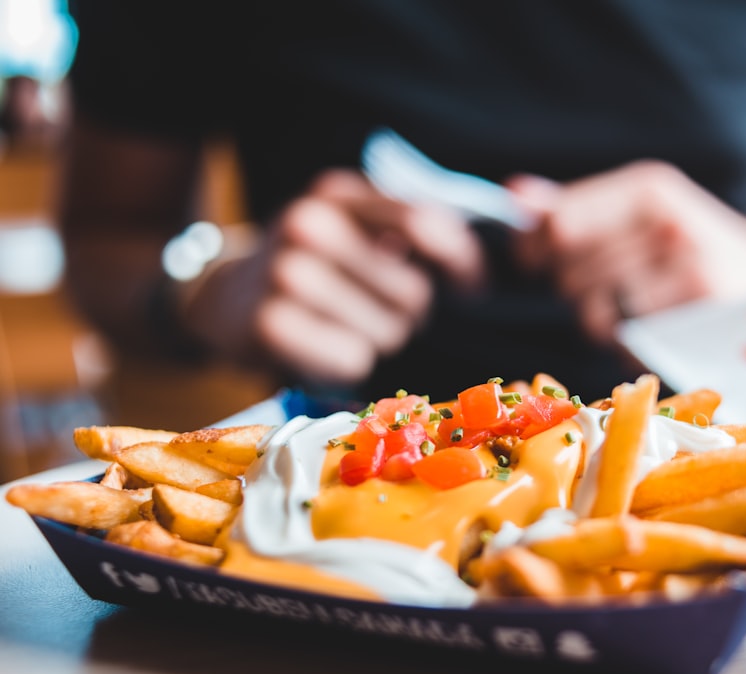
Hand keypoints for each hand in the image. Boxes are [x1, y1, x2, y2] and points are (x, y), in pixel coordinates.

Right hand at [181, 170, 484, 383]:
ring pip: (388, 332)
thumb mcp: (351, 226)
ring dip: (379, 341)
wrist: (223, 296)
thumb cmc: (311, 264)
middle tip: (376, 311)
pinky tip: (322, 347)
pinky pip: (353, 359)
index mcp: (337, 194)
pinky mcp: (270, 324)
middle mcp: (309, 224)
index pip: (424, 222)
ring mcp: (285, 273)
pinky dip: (348, 364)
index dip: (462, 260)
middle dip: (410, 313)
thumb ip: (408, 229)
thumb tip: (478, 261)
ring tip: (344, 327)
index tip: (474, 288)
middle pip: (413, 292)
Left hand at [509, 161, 745, 342]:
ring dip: (595, 316)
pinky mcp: (695, 319)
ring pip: (589, 309)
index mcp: (651, 188)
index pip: (560, 223)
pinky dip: (622, 339)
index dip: (534, 247)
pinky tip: (646, 325)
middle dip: (570, 284)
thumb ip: (574, 204)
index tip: (534, 258)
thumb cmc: (689, 244)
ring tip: (629, 304)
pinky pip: (622, 337)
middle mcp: (670, 223)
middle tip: (603, 283)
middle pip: (568, 270)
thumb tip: (513, 195)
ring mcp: (687, 271)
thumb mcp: (639, 210)